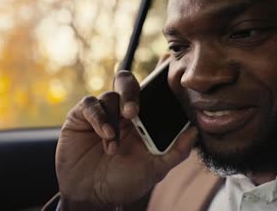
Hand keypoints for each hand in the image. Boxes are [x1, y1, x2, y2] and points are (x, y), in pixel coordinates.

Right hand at [55, 70, 197, 206]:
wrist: (90, 196)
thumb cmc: (122, 182)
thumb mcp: (154, 169)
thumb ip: (176, 151)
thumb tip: (195, 130)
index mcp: (141, 120)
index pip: (149, 92)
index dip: (155, 82)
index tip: (162, 80)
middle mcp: (121, 113)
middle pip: (126, 82)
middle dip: (131, 92)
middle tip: (133, 112)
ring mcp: (101, 113)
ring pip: (109, 96)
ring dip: (113, 120)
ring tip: (112, 147)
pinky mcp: (81, 117)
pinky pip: (90, 104)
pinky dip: (99, 118)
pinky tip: (104, 136)